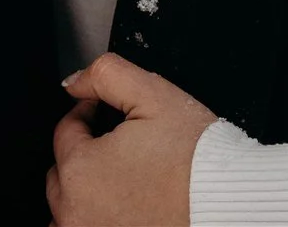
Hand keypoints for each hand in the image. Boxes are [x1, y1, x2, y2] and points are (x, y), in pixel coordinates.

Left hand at [48, 54, 215, 226]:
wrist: (226, 206)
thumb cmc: (195, 160)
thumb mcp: (154, 94)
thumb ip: (106, 74)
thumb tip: (74, 81)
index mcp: (81, 170)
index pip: (66, 130)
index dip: (89, 112)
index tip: (106, 111)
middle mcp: (76, 213)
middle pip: (62, 172)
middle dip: (85, 151)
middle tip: (120, 144)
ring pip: (67, 208)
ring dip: (84, 191)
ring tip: (121, 177)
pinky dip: (95, 217)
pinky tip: (122, 206)